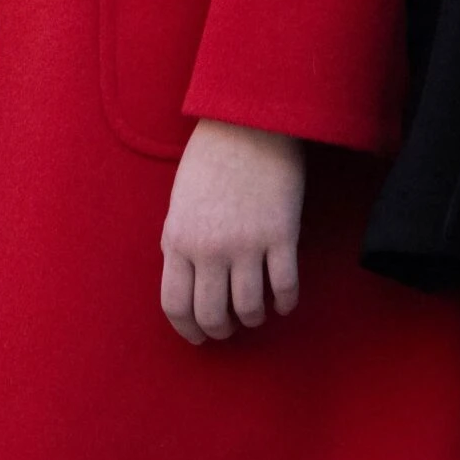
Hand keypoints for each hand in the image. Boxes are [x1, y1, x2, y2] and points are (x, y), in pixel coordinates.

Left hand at [160, 119, 303, 344]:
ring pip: (249, 309)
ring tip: (256, 312)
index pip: (175, 304)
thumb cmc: (211, 157)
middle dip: (221, 330)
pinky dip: (284, 303)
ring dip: (253, 318)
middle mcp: (209, 248)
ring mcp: (246, 244)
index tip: (199, 337)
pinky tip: (283, 302)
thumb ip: (181, 241)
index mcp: (177, 238)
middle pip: (212, 314)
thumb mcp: (180, 200)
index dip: (188, 329)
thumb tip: (187, 277)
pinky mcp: (281, 237)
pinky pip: (284, 289)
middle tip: (230, 328)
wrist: (249, 123)